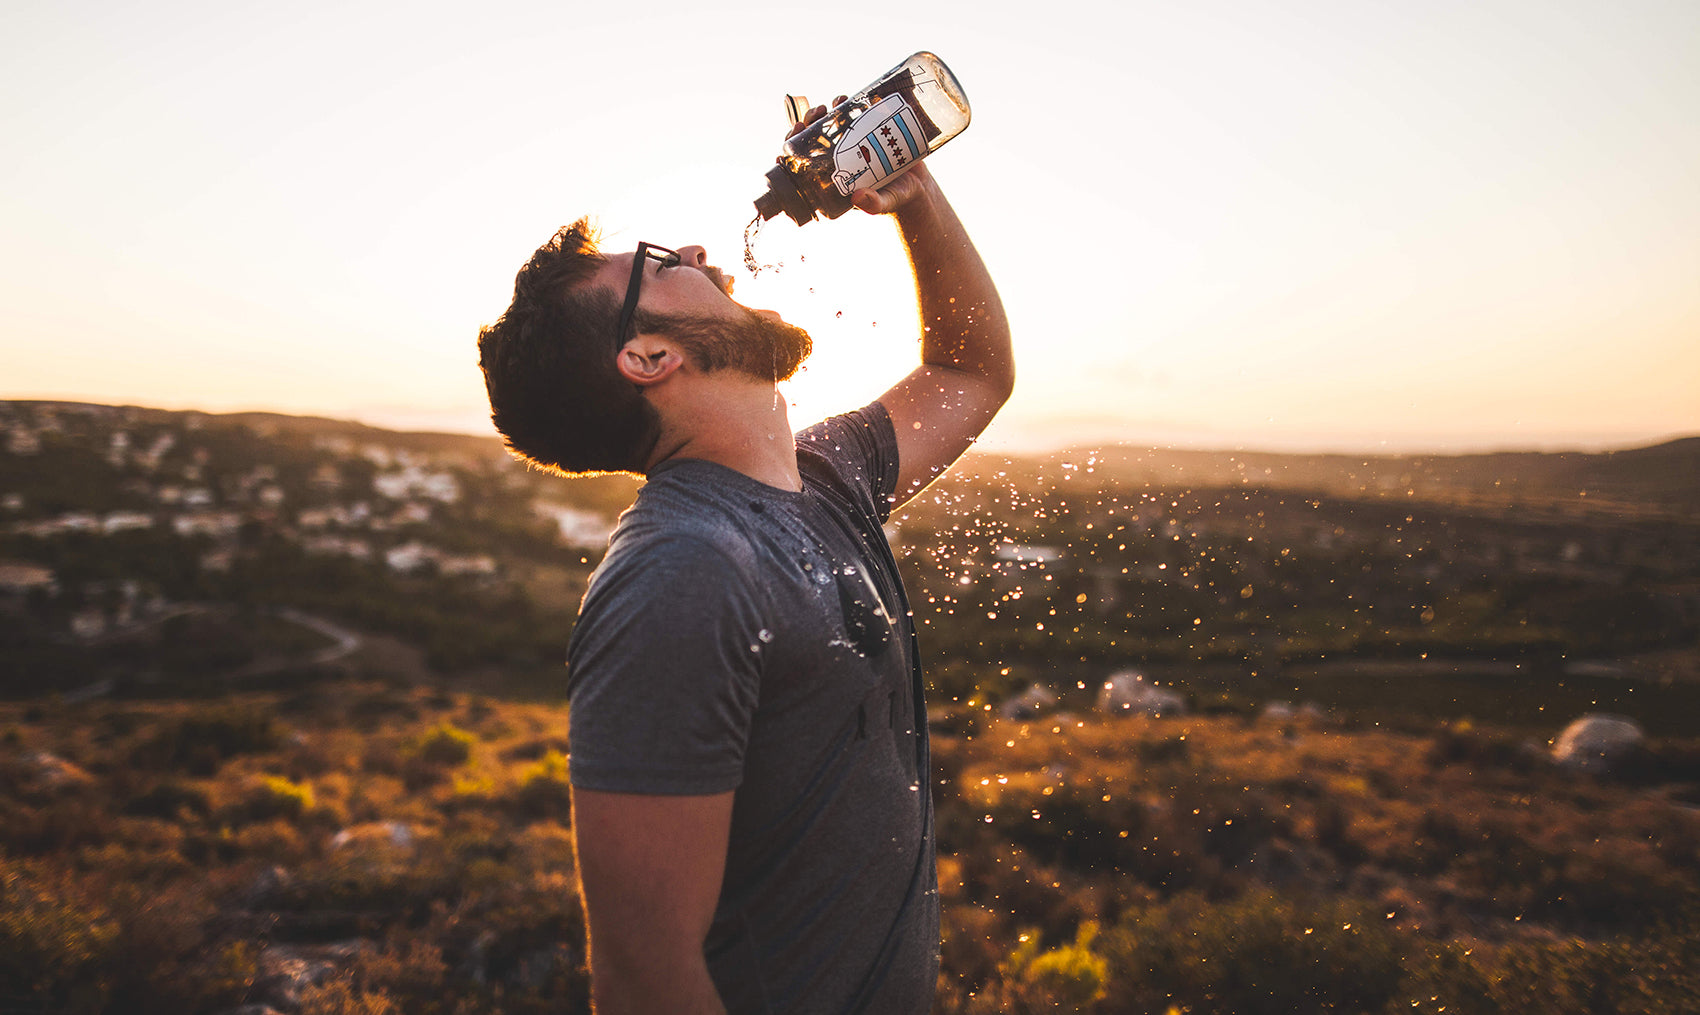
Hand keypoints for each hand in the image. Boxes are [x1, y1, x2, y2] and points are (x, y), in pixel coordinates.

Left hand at [784, 96, 937, 216]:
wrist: (920, 184)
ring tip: (832, 103)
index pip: (804, 164)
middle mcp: (839, 158)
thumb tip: (858, 199)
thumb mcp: (884, 203)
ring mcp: (852, 143)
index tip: (789, 141)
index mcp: (833, 177)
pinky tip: (848, 98)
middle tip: (812, 117)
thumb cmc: (897, 198)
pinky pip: (852, 114)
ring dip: (825, 112)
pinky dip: (848, 104)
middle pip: (813, 139)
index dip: (792, 151)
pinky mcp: (868, 130)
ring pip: (830, 124)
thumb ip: (873, 204)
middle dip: (807, 124)